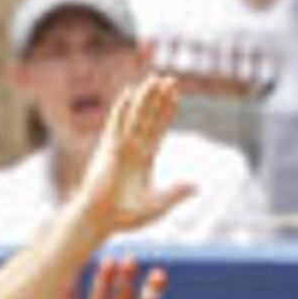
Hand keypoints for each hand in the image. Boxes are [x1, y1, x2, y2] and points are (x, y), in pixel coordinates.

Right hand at [71, 69, 191, 236]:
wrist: (101, 220)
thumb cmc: (125, 216)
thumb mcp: (157, 205)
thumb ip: (175, 194)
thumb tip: (197, 186)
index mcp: (145, 159)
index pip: (159, 129)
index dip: (167, 112)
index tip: (175, 95)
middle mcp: (133, 148)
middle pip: (150, 117)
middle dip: (159, 98)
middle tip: (170, 78)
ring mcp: (120, 147)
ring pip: (136, 116)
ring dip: (145, 98)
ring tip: (154, 79)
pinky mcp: (108, 149)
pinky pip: (116, 124)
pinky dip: (122, 108)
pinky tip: (129, 92)